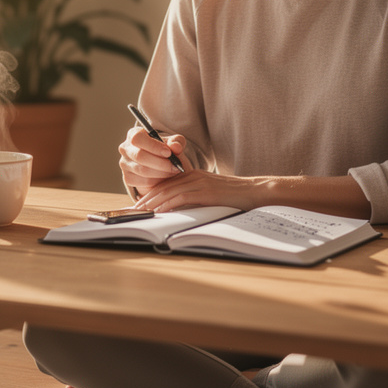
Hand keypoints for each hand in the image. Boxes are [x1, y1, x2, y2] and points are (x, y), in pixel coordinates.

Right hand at [118, 125, 187, 195]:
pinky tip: (164, 177)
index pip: (138, 138)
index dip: (153, 146)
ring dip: (161, 172)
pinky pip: (142, 181)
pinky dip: (156, 181)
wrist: (159, 165)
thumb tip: (176, 147)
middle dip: (160, 162)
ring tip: (173, 171)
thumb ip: (176, 142)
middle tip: (175, 166)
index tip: (168, 153)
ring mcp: (124, 164)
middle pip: (139, 156)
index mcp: (133, 134)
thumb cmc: (164, 150)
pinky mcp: (127, 178)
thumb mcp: (172, 143)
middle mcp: (125, 148)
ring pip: (142, 170)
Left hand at [133, 170, 264, 212]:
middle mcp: (194, 176)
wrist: (254, 192)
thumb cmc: (234, 196)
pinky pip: (181, 198)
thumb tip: (179, 209)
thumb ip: (195, 197)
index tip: (140, 203)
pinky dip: (168, 205)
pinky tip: (159, 212)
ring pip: (169, 191)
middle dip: (147, 198)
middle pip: (164, 186)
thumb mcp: (211, 194)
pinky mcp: (205, 191)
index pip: (167, 183)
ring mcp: (199, 182)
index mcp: (194, 175)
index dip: (152, 193)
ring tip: (141, 212)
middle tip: (134, 209)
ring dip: (153, 202)